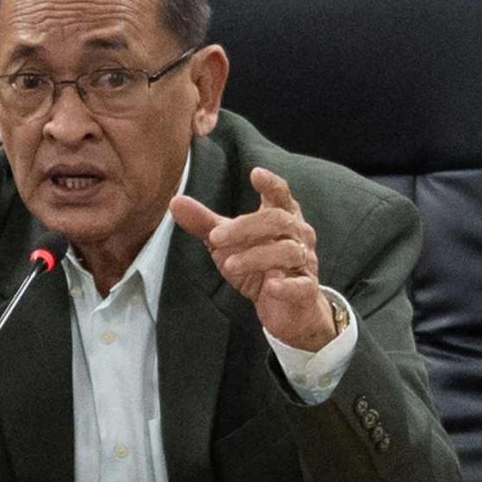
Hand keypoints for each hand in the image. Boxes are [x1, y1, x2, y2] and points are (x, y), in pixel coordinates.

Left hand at [174, 170, 343, 354]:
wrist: (286, 308)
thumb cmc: (258, 266)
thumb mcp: (228, 244)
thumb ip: (205, 224)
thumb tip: (175, 202)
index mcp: (282, 217)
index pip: (280, 195)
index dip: (270, 183)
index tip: (255, 173)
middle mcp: (298, 234)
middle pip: (277, 220)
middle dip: (245, 227)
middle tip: (215, 237)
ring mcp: (304, 261)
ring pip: (287, 251)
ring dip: (256, 256)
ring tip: (229, 264)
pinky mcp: (307, 289)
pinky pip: (301, 285)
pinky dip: (286, 285)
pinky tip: (270, 287)